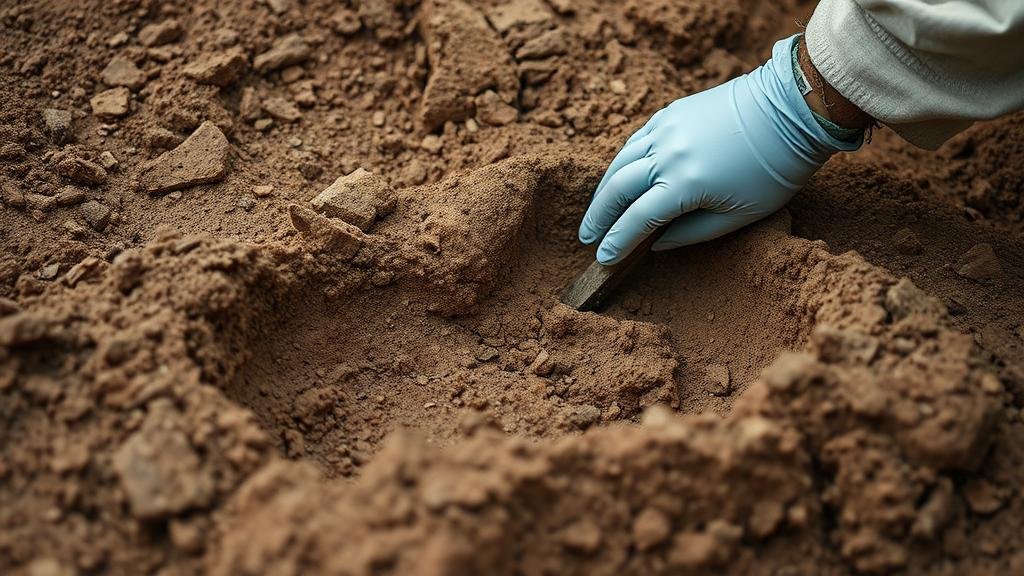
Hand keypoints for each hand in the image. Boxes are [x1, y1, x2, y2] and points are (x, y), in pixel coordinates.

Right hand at [579, 35, 861, 263]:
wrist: (791, 110)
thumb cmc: (774, 169)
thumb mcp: (739, 216)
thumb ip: (691, 234)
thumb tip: (654, 244)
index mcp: (686, 184)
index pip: (638, 219)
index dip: (617, 241)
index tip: (603, 258)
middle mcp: (668, 154)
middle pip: (617, 189)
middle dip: (599, 216)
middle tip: (587, 237)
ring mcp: (667, 129)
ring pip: (620, 162)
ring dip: (604, 190)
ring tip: (597, 211)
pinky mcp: (671, 112)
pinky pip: (635, 141)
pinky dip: (621, 162)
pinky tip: (617, 178)